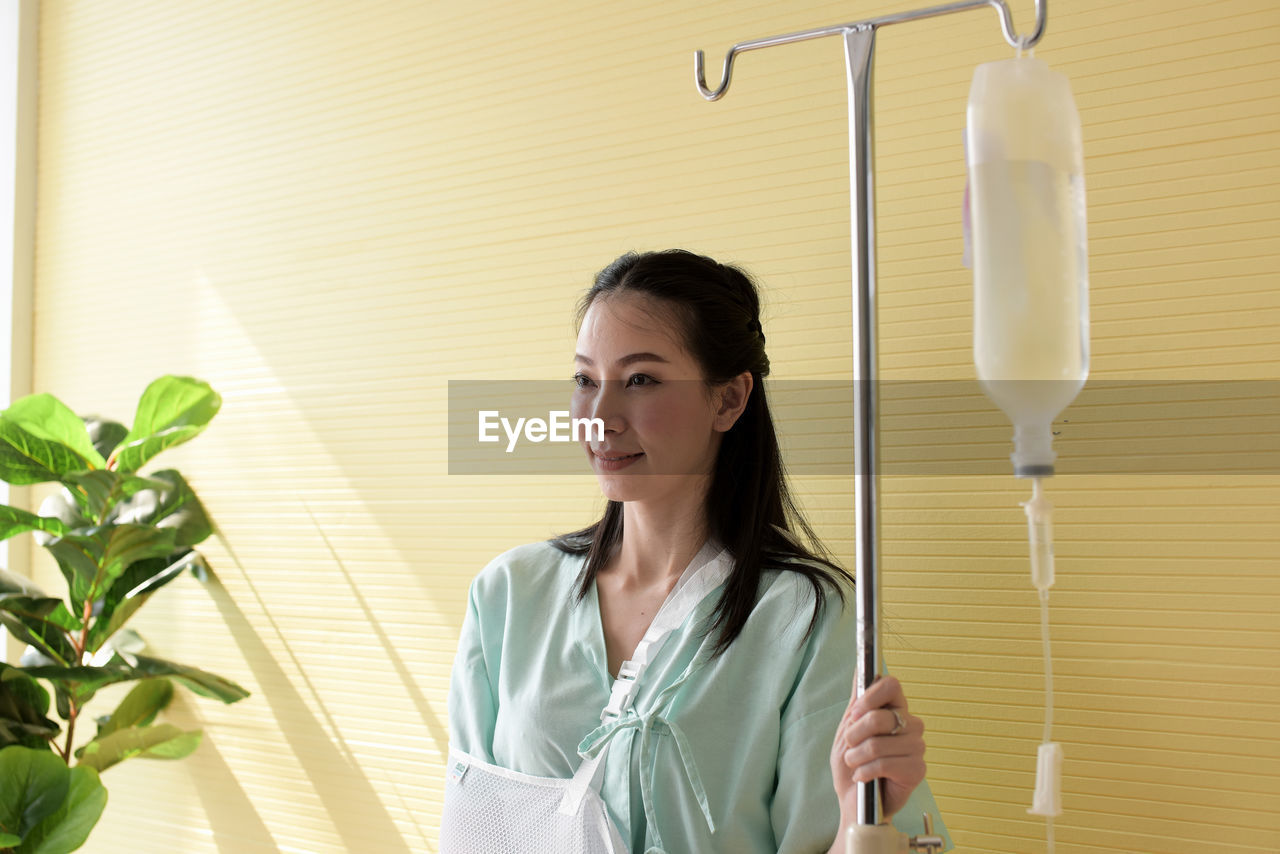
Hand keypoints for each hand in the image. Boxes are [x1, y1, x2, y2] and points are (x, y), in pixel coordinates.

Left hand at [828, 675, 925, 822]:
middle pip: (881, 716)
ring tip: (855, 765)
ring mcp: (916, 747)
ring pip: (879, 743)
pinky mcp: (917, 769)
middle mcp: (910, 724)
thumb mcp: (849, 727)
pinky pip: (885, 764)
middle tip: (850, 746)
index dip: (870, 697)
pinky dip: (866, 771)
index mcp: (895, 709)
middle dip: (855, 734)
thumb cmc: (853, 765)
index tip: (854, 714)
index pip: (891, 684)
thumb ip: (858, 699)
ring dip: (857, 757)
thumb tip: (860, 667)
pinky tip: (864, 777)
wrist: (854, 802)